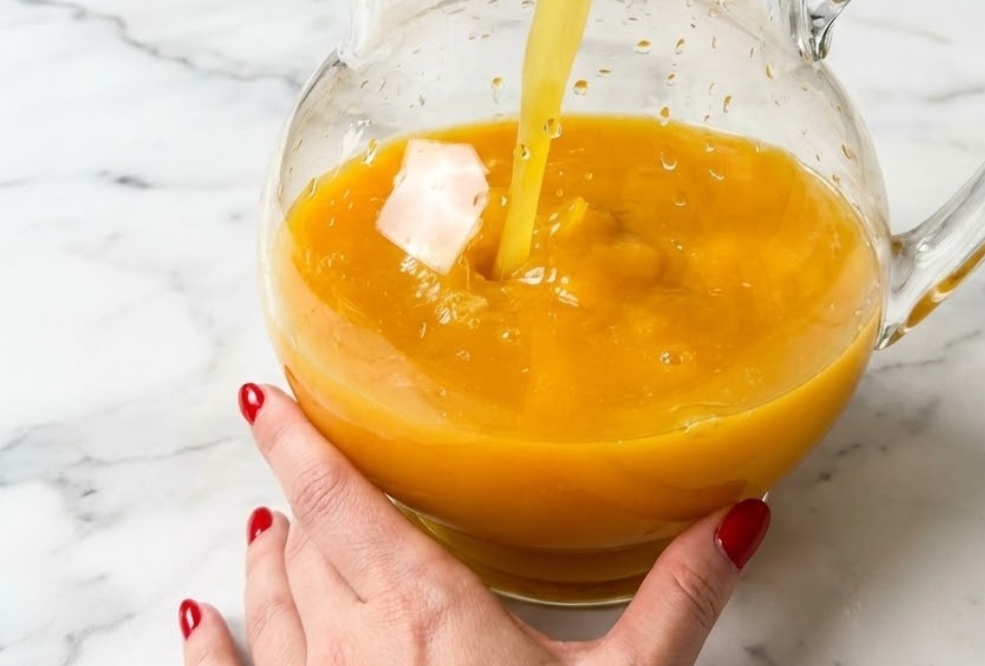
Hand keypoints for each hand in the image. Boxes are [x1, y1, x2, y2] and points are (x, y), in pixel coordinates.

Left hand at [177, 384, 770, 665]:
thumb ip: (679, 596)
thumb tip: (740, 513)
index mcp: (429, 614)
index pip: (343, 504)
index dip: (298, 445)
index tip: (261, 395)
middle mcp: (355, 649)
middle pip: (307, 548)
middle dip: (303, 501)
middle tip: (298, 459)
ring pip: (270, 608)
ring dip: (267, 560)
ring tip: (265, 523)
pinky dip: (207, 652)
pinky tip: (193, 622)